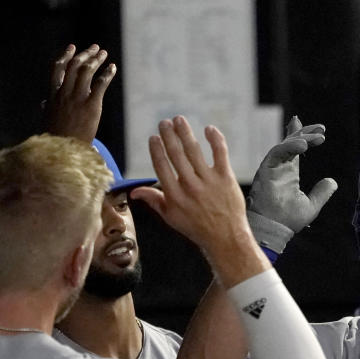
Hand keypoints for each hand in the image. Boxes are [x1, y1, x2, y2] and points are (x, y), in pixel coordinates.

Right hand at [42, 44, 115, 142]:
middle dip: (85, 54)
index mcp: (53, 95)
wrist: (64, 152)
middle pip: (74, 66)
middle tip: (95, 48)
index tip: (72, 47)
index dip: (65, 56)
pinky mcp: (91, 106)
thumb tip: (44, 104)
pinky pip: (100, 84)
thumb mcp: (47, 120)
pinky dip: (107, 73)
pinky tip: (112, 68)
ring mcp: (77, 99)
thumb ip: (47, 109)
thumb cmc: (57, 138)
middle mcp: (64, 94)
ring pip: (86, 71)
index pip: (57, 69)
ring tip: (103, 54)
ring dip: (96, 60)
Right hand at [137, 116, 253, 271]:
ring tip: (179, 120)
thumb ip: (153, 201)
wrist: (226, 238)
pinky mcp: (226, 178)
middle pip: (176, 154)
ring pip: (194, 151)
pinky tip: (209, 129)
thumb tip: (133, 192)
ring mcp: (209, 181)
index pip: (161, 166)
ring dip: (185, 133)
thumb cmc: (197, 228)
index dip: (156, 150)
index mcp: (174, 196)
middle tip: (164, 122)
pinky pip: (220, 153)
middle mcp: (190, 186)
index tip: (153, 137)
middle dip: (168, 135)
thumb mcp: (171, 217)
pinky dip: (215, 139)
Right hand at [247, 116, 337, 252]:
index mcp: (289, 173)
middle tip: (321, 129)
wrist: (274, 230)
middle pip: (290, 142)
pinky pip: (277, 152)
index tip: (320, 132)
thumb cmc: (288, 220)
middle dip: (305, 132)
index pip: (296, 149)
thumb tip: (333, 182)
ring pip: (285, 145)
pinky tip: (303, 145)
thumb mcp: (311, 205)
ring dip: (301, 138)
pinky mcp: (265, 170)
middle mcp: (280, 167)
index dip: (305, 137)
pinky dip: (289, 146)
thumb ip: (321, 193)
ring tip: (317, 138)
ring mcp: (272, 168)